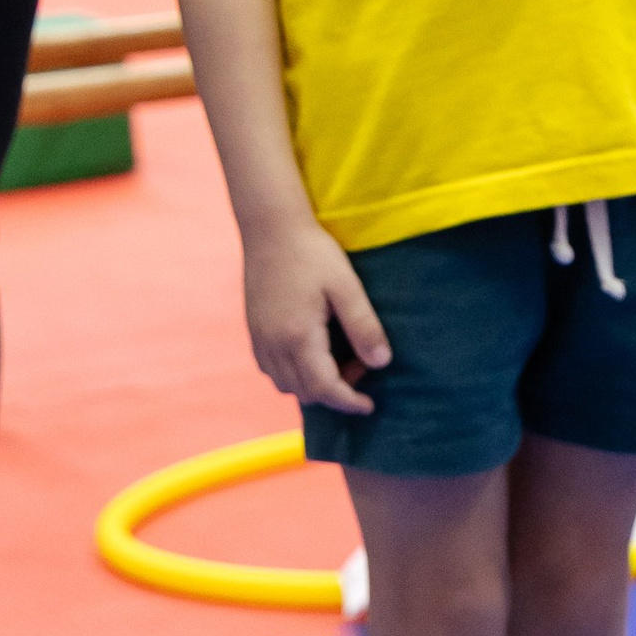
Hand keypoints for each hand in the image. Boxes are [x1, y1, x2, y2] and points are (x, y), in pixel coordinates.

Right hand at [244, 216, 389, 411]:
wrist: (270, 228)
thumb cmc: (312, 253)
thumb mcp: (346, 287)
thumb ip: (364, 327)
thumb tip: (381, 363)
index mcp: (299, 337)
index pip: (325, 388)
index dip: (349, 402)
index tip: (369, 406)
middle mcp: (274, 345)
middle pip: (304, 392)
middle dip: (335, 392)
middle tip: (360, 365)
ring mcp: (259, 339)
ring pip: (285, 384)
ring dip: (313, 384)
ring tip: (339, 357)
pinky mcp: (254, 331)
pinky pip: (271, 370)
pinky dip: (294, 374)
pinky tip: (313, 351)